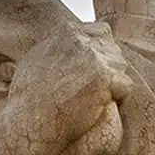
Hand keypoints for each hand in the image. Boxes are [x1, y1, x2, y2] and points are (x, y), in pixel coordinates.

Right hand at [0, 0, 132, 154]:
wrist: (29, 122)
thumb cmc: (28, 98)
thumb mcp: (36, 59)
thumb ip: (57, 46)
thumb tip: (68, 41)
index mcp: (66, 32)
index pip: (101, 31)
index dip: (100, 53)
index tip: (91, 73)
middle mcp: (81, 40)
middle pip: (113, 49)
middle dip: (109, 68)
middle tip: (93, 91)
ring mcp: (94, 57)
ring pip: (121, 67)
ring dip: (113, 84)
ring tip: (93, 99)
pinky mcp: (104, 78)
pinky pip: (125, 86)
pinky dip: (117, 99)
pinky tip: (99, 107)